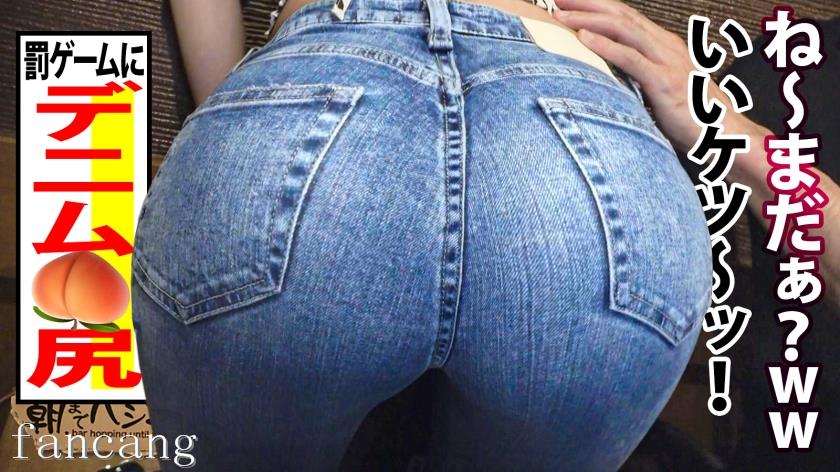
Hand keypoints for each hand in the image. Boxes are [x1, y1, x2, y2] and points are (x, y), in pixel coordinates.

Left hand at [551, 0, 763, 153]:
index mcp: (664, 46)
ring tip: (560, 15)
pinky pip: (631, 59)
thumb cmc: (694, 117)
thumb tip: (606, 79)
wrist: (727, 135)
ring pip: (622, 29)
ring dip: (587, 20)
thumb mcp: (659, 91)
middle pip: (620, 15)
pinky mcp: (665, 82)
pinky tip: (584, 38)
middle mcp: (665, 46)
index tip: (568, 1)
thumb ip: (636, 79)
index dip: (596, 6)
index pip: (625, 17)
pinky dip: (605, 46)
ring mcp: (666, 62)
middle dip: (587, 4)